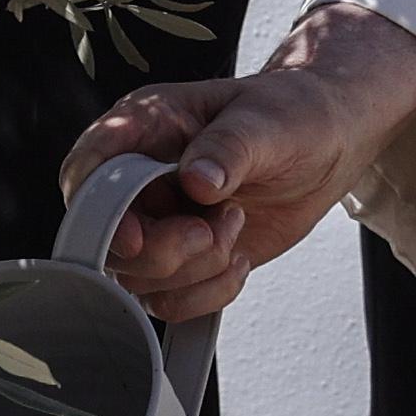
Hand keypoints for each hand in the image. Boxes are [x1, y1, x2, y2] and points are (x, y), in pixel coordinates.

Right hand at [60, 0, 415, 319]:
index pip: (88, 170)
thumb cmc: (293, 113)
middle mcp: (139, 178)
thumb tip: (196, 181)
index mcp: (143, 127)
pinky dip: (209, 292)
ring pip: (138, 278)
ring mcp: (158, 223)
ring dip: (195, 270)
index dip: (96, 211)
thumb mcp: (266, 120)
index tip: (134, 236)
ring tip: (235, 227)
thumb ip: (228, 148)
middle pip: (107, 241)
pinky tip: (239, 258)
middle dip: (163, 251)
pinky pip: (171, 301)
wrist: (327, 143)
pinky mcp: (182, 259)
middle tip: (213, 229)